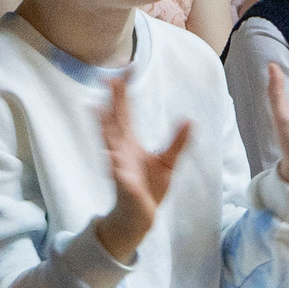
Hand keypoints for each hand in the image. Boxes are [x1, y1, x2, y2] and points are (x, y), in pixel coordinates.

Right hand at [96, 74, 191, 261]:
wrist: (140, 217)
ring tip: (99, 111)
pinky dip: (114, 164)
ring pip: (110, 145)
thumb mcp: (168, 162)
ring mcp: (119, 167)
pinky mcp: (124, 186)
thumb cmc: (149, 188)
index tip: (126, 70)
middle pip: (115, 122)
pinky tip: (111, 154)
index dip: (124, 93)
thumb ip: (178, 142)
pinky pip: (118, 174)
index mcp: (129, 143)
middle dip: (113, 103)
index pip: (125, 113)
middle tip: (109, 80)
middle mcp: (120, 151)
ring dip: (104, 129)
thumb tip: (190, 120)